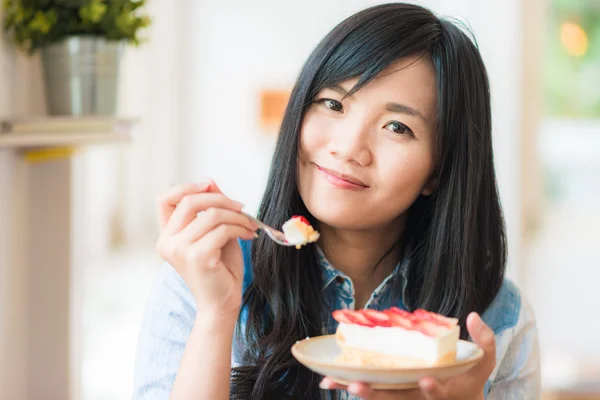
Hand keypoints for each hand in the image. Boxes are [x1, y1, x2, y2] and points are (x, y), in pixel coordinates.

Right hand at [156, 181, 257, 317]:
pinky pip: (223, 229)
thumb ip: (210, 210)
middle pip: (190, 201)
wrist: (222, 304)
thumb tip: (211, 182)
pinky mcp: (197, 257)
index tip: (211, 186)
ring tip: (249, 225)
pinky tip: (249, 235)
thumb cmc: (219, 269)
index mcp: (166, 235)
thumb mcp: (213, 232)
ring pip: (212, 215)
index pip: (164, 199)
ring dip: (237, 216)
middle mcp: (167, 242)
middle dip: (221, 199)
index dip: (187, 186)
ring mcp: (180, 250)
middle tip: (241, 207)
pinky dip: (241, 228)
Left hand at [320, 312, 494, 399]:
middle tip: (357, 385)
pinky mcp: (393, 397)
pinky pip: (372, 394)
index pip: (438, 393)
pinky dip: (351, 387)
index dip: (433, 389)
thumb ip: (485, 340)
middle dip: (377, 395)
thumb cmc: (469, 379)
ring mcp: (405, 399)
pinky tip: (330, 380)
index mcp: (445, 392)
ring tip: (332, 382)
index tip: (425, 379)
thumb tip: (473, 315)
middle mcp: (420, 398)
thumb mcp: (483, 361)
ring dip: (358, 392)